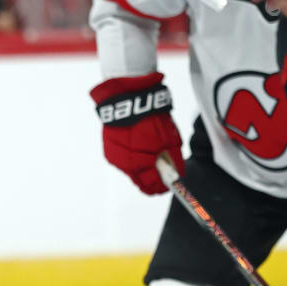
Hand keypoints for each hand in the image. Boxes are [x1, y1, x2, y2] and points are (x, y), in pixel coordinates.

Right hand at [90, 72, 182, 193]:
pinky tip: (137, 146)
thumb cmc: (151, 116)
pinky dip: (132, 158)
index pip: (153, 186)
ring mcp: (116, 159)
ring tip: (150, 153)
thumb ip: (173, 160)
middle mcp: (126, 164)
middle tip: (163, 172)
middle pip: (141, 183)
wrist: (126, 98)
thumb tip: (177, 175)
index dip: (163, 187)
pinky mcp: (109, 152)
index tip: (170, 184)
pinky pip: (123, 162)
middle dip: (153, 179)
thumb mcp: (170, 138)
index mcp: (142, 162)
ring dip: (142, 168)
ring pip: (132, 172)